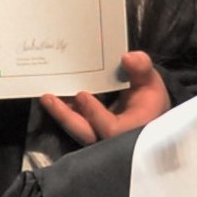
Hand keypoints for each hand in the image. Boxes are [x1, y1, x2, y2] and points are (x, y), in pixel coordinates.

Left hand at [40, 52, 173, 148]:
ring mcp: (98, 135)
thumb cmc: (150, 99)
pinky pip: (74, 123)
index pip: (111, 129)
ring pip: (76, 129)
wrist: (148, 112)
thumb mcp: (151, 81)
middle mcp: (113, 138)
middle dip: (66, 116)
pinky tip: (52, 97)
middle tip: (48, 98)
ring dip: (60, 113)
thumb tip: (129, 58)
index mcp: (132, 129)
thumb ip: (142, 69)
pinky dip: (63, 111)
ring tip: (46, 97)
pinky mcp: (89, 130)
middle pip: (85, 133)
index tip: (82, 95)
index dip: (95, 114)